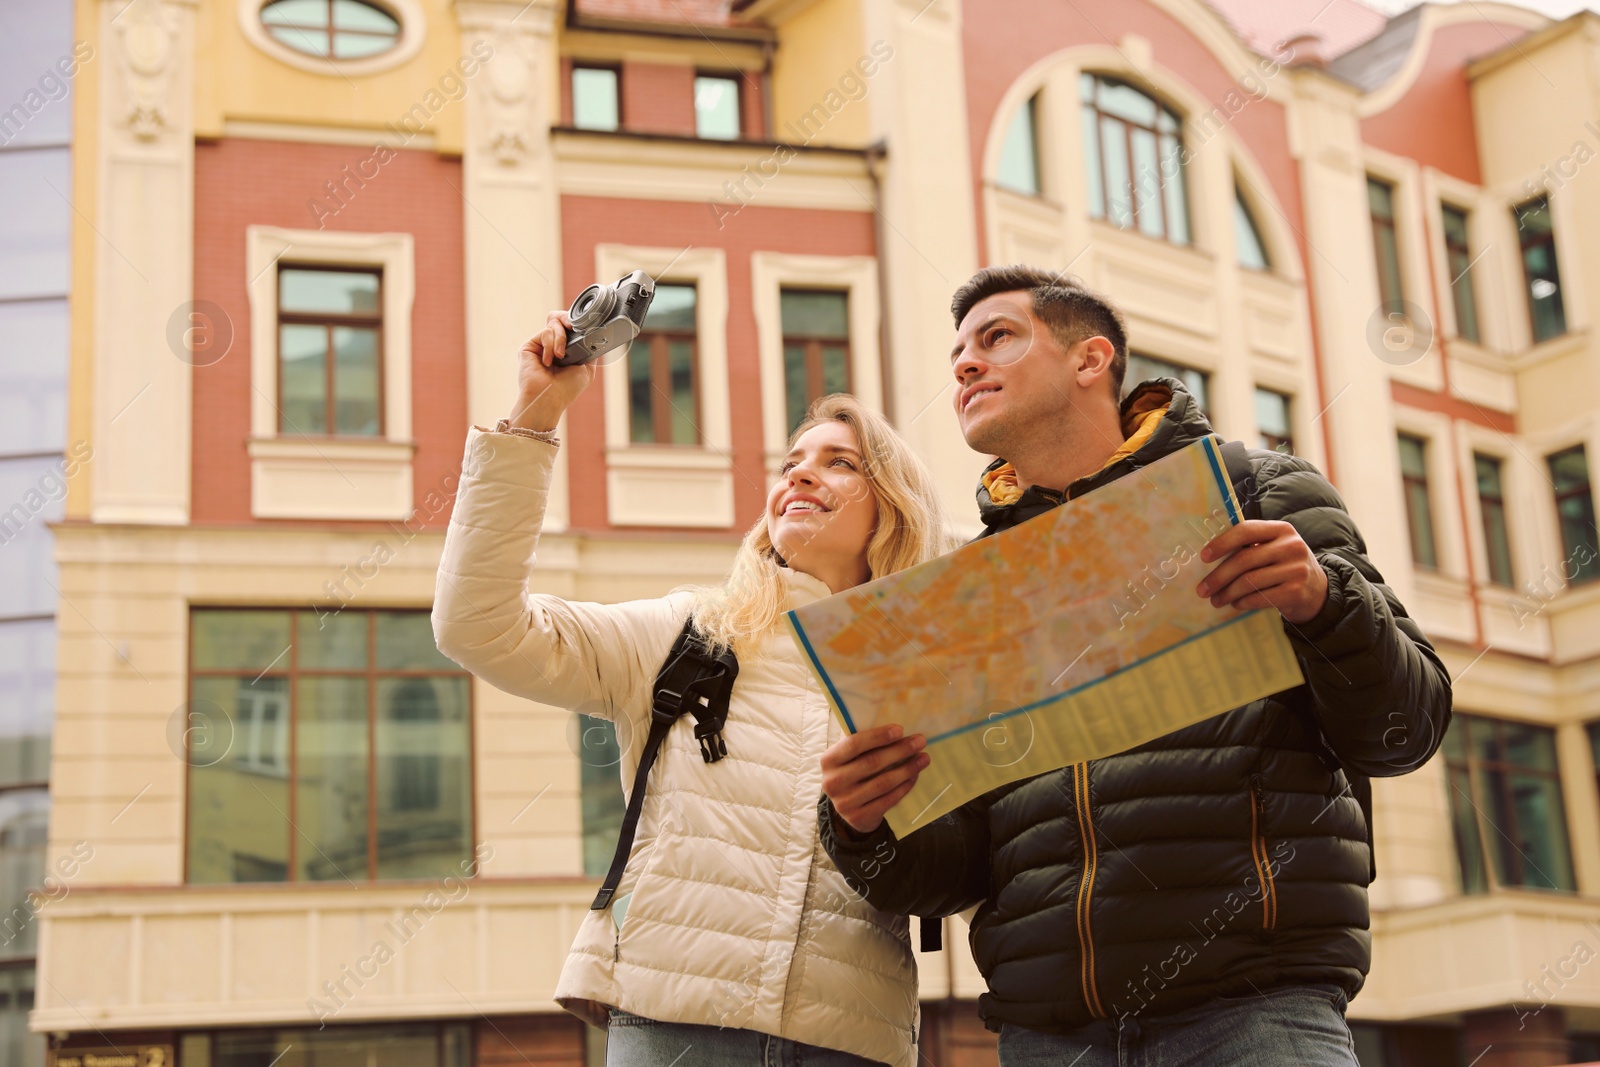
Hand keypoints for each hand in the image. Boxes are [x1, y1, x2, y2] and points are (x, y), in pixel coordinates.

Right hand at [507, 310, 595, 431]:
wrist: (550, 399)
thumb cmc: (567, 389)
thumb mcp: (586, 368)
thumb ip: (589, 350)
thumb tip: (594, 334)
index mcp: (566, 350)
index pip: (569, 327)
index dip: (576, 322)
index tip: (585, 324)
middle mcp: (552, 345)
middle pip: (559, 318)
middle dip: (567, 318)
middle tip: (573, 326)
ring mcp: (541, 345)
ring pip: (554, 324)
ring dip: (561, 339)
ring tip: (560, 357)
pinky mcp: (529, 346)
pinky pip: (545, 333)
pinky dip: (550, 345)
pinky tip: (548, 362)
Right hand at [820, 724, 928, 835]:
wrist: (847, 808)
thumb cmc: (852, 772)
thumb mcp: (849, 758)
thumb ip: (864, 744)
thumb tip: (898, 730)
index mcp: (828, 760)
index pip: (854, 744)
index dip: (878, 736)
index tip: (900, 730)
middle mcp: (832, 782)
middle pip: (872, 762)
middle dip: (900, 750)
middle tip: (920, 741)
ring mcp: (845, 802)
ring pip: (883, 782)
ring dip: (907, 769)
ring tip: (924, 758)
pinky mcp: (859, 817)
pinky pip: (888, 799)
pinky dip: (904, 787)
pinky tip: (914, 776)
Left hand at [1197, 519, 1328, 624]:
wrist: (1317, 590)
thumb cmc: (1284, 565)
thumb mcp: (1275, 547)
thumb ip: (1250, 545)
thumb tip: (1209, 556)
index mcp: (1281, 529)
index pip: (1246, 530)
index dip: (1222, 543)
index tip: (1203, 557)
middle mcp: (1291, 546)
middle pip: (1244, 559)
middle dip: (1218, 576)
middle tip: (1202, 589)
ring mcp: (1296, 569)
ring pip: (1249, 581)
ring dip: (1227, 593)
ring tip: (1215, 600)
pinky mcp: (1296, 591)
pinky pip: (1259, 598)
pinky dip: (1242, 602)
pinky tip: (1234, 604)